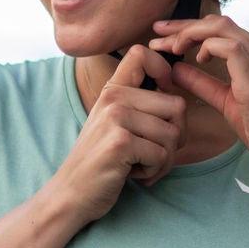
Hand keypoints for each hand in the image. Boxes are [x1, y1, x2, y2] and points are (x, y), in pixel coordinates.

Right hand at [46, 45, 187, 227]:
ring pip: (173, 134)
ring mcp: (116, 118)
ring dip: (164, 159)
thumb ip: (139, 105)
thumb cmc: (101, 161)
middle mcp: (113, 98)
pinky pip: (162, 155)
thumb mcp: (114, 123)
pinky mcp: (121, 142)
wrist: (70, 193)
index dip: (165, 71)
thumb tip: (178, 98)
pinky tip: (133, 174)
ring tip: (139, 164)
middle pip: (177, 105)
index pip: (142, 54)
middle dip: (175, 136)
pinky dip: (154, 171)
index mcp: (112, 90)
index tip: (162, 95)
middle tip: (152, 152)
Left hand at [148, 16, 248, 197]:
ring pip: (222, 28)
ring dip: (189, 34)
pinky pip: (231, 49)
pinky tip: (196, 59)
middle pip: (218, 22)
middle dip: (182, 26)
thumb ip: (203, 83)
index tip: (163, 36)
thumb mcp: (226, 101)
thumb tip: (176, 69)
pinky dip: (208, 48)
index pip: (221, 28)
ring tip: (169, 48)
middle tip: (156, 33)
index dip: (189, 28)